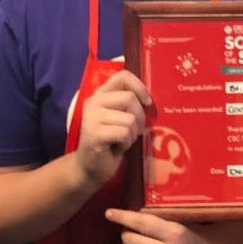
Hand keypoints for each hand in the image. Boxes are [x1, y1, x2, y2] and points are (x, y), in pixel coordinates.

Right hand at [75, 70, 150, 188]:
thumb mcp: (121, 118)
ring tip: (122, 140)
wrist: (91, 167)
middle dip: (140, 117)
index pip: (123, 76)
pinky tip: (117, 147)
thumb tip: (151, 100)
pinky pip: (124, 133)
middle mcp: (94, 102)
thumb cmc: (111, 141)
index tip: (147, 102)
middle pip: (130, 98)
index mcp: (101, 94)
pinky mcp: (94, 133)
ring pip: (129, 118)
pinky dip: (127, 143)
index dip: (140, 87)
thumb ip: (130, 104)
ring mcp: (91, 117)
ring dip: (132, 134)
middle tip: (136, 131)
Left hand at [106, 209, 203, 243]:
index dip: (122, 217)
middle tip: (128, 232)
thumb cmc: (188, 232)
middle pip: (132, 242)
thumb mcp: (175, 220)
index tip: (109, 213)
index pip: (141, 224)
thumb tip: (123, 216)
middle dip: (126, 234)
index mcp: (175, 234)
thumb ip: (153, 219)